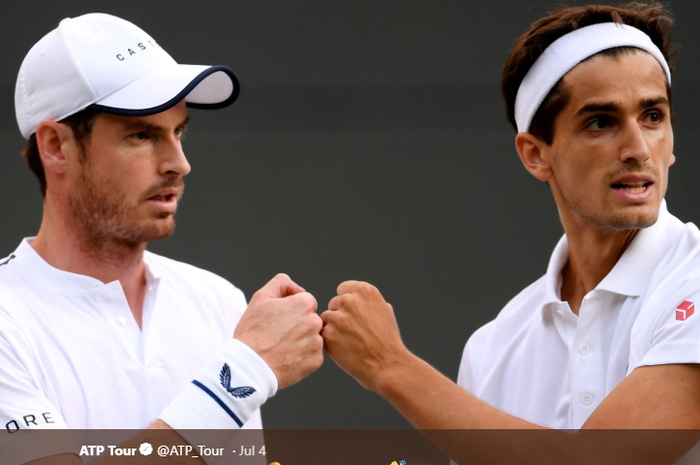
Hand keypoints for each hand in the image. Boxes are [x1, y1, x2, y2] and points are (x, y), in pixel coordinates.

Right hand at [234, 273, 323, 388]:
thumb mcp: (261, 297)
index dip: (292, 308)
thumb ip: (281, 283)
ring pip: (313, 337)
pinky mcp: (315, 361)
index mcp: (304, 304)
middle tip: (279, 334)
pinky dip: (303, 356)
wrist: (249, 366)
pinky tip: (287, 357)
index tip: (280, 319)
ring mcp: (316, 342)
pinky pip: (313, 354)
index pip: (306, 301)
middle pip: (311, 319)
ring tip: (282, 346)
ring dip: (302, 340)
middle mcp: (315, 322)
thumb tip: (297, 288)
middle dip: (299, 324)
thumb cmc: (253, 331)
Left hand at [321, 280, 409, 392]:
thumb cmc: (387, 339)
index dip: (348, 303)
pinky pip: (323, 333)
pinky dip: (331, 341)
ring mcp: (337, 317)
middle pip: (334, 303)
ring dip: (334, 327)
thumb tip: (356, 298)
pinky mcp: (328, 333)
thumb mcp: (384, 311)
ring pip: (326, 318)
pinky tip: (345, 348)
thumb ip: (367, 301)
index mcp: (364, 291)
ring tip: (351, 340)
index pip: (343, 289)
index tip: (356, 315)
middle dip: (341, 315)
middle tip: (355, 331)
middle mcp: (349, 300)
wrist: (387, 365)